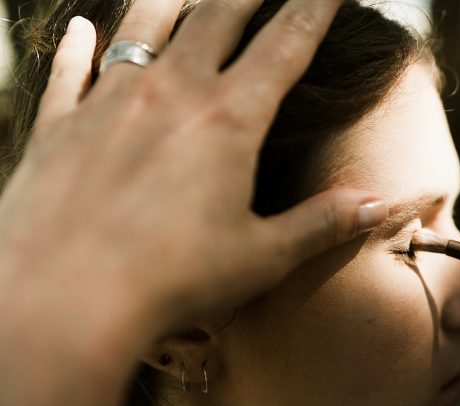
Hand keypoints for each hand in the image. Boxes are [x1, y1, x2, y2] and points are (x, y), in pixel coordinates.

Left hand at [0, 0, 386, 405]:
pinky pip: (72, 71)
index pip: (285, 44)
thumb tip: (376, 203)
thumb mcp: (262, 257)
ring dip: (170, 2)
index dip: (314, 7)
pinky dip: (78, 47)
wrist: (63, 299)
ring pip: (143, 29)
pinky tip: (80, 30)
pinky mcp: (59, 129)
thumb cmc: (173, 281)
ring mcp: (109, 104)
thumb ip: (321, 224)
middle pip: (216, 18)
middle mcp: (169, 94)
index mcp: (228, 121)